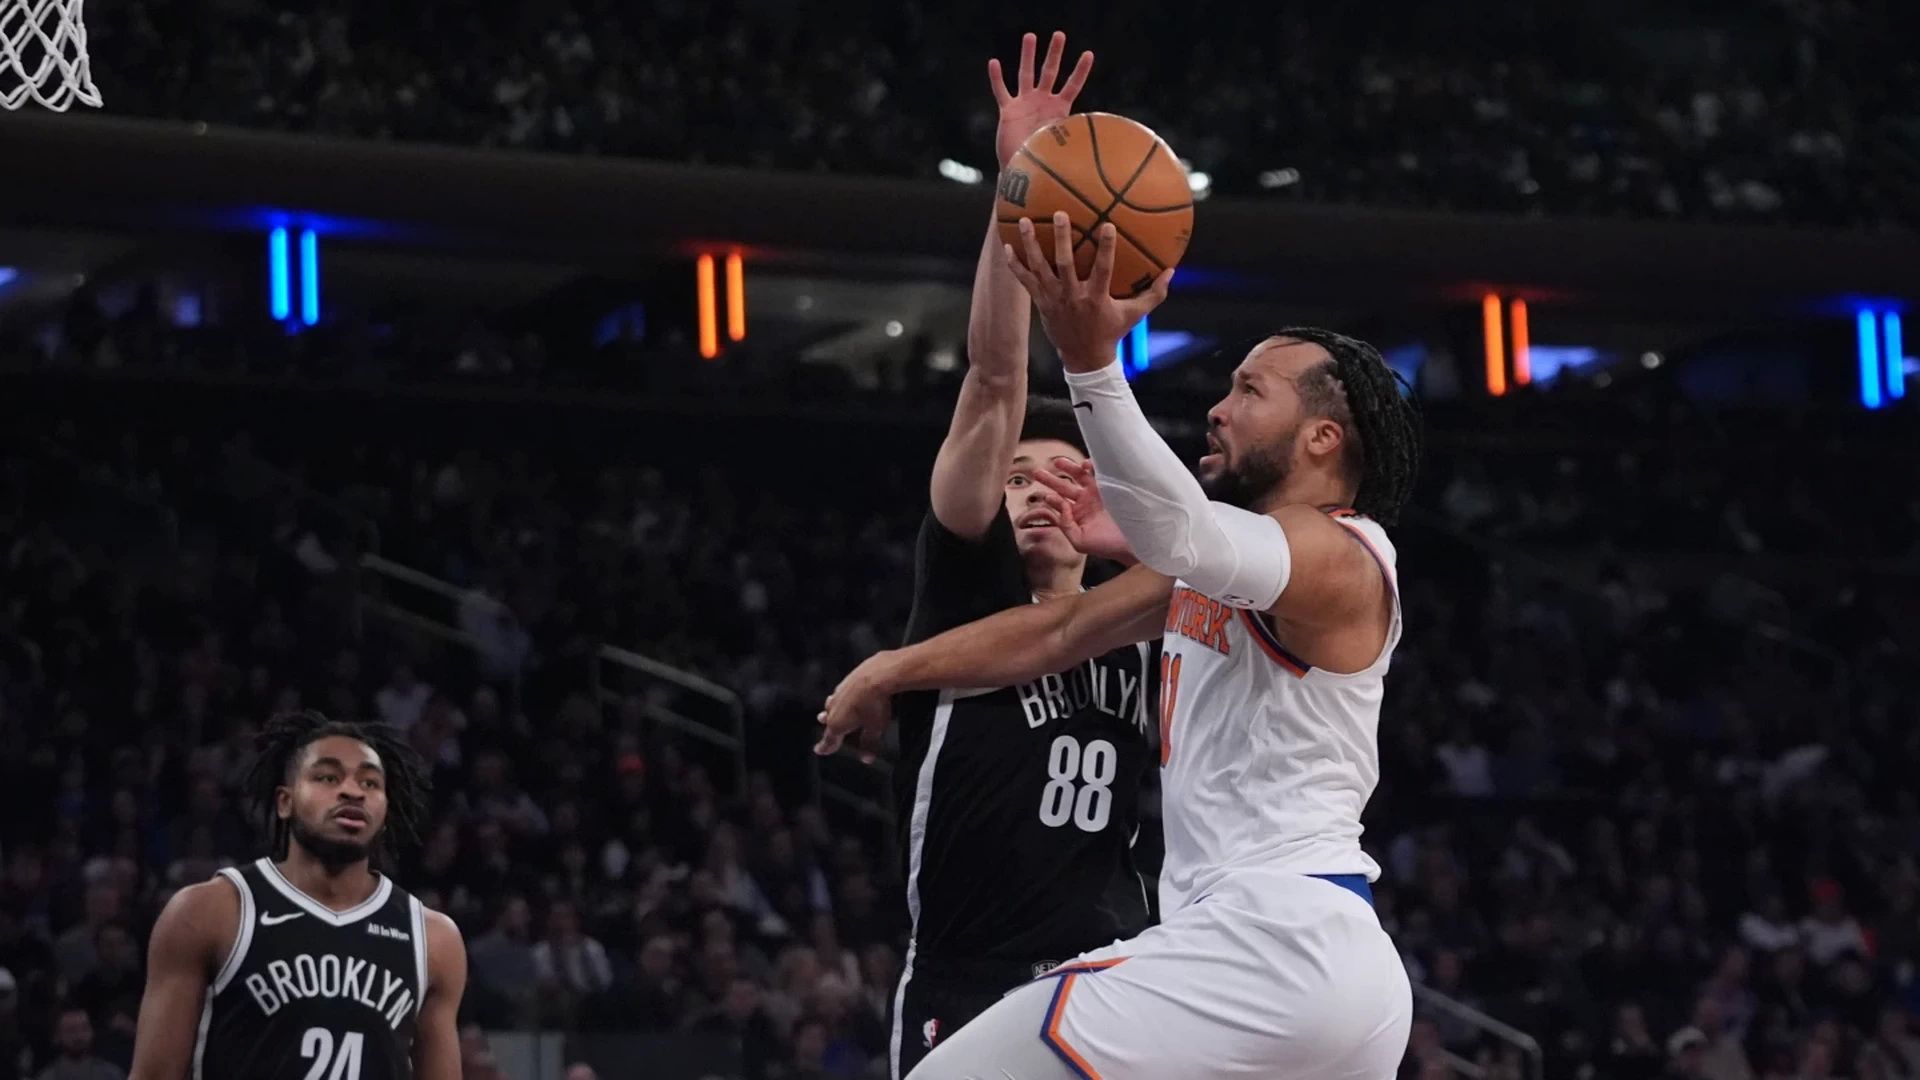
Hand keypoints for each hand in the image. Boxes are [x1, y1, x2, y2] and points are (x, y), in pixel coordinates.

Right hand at [815, 652, 899, 758]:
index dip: (825, 747)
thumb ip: (869, 744)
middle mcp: (834, 708)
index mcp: (837, 724)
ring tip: (827, 710)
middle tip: (821, 726)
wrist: (879, 673)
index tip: (819, 750)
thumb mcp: (875, 729)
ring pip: (832, 704)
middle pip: (829, 721)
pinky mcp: (847, 679)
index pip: (829, 739)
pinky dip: (840, 697)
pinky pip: (840, 692)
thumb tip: (866, 759)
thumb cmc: (875, 704)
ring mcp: (839, 692)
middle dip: (827, 726)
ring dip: (830, 709)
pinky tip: (844, 694)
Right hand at [990, 31, 1093, 168]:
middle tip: (1059, 35)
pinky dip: (997, 78)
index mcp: (1058, 109)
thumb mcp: (1063, 143)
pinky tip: (994, 63)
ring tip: (1030, 36)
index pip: (1072, 85)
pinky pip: (1001, 91)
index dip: (1080, 71)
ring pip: (1025, 74)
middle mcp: (1042, 102)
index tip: (1088, 54)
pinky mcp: (1008, 111)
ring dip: (1028, 55)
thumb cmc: (1045, 160)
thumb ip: (1073, 135)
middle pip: (1049, 71)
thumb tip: (1090, 141)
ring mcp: (1025, 104)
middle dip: (1054, 53)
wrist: (1024, 170)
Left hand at [1005, 216, 1173, 371]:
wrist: (1084, 358)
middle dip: (1062, 239)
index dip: (1105, 248)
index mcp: (1097, 297)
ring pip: (1040, 268)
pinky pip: (1025, 281)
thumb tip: (1172, 271)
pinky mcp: (1041, 302)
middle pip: (1065, 264)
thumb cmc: (1111, 331)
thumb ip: (1154, 294)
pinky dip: (1016, 265)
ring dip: (1032, 245)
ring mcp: (1054, 299)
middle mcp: (1073, 296)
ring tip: (1025, 222)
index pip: (1103, 269)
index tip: (1107, 225)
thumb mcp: (1135, 315)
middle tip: (1060, 214)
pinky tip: (1007, 247)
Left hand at [1033, 457, 1135, 564]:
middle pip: (1064, 487)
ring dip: (1069, 468)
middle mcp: (1085, 503)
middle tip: (1036, 472)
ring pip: (1080, 477)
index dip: (1051, 499)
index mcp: (1077, 516)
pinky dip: (1092, 467)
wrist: (1133, 543)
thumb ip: (1065, 525)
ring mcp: (1098, 494)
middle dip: (1050, 479)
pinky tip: (1086, 464)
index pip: (1059, 503)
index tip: (1047, 496)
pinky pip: (1099, 473)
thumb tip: (1060, 506)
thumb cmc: (1107, 546)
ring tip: (1058, 462)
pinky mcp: (1111, 487)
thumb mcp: (1079, 541)